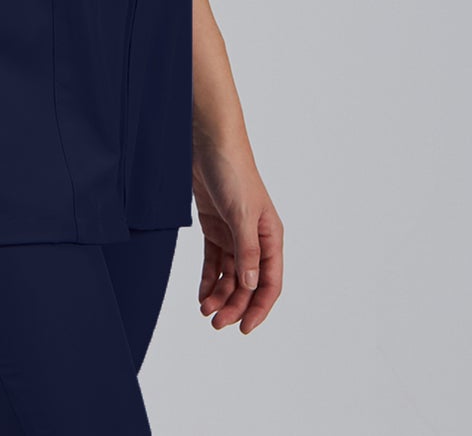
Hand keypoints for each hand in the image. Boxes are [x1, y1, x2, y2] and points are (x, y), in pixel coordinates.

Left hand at [192, 144, 282, 333]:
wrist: (208, 143)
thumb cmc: (233, 171)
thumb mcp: (242, 213)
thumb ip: (246, 251)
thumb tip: (251, 286)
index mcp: (270, 236)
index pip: (270, 281)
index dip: (259, 307)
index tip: (244, 328)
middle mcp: (254, 238)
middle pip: (248, 283)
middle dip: (234, 305)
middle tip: (215, 323)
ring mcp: (233, 233)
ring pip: (230, 276)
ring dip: (219, 295)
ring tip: (205, 311)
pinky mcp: (214, 227)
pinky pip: (213, 261)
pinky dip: (208, 279)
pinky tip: (201, 295)